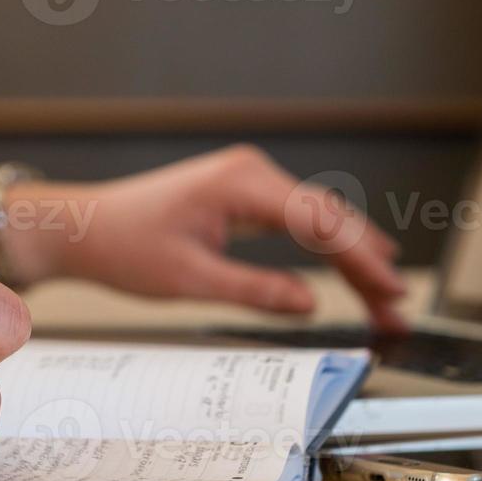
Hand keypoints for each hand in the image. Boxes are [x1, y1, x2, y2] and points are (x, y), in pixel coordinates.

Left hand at [29, 146, 407, 331]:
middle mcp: (252, 172)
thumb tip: (310, 304)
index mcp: (241, 183)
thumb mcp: (189, 280)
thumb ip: (254, 291)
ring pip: (319, 218)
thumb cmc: (124, 247)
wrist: (84, 227)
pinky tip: (354, 268)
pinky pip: (299, 219)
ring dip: (351, 258)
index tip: (389, 289)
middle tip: (396, 308)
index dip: (360, 258)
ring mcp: (250, 180)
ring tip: (385, 300)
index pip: (319, 221)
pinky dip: (326, 247)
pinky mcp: (244, 195)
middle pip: (328, 218)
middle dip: (366, 264)